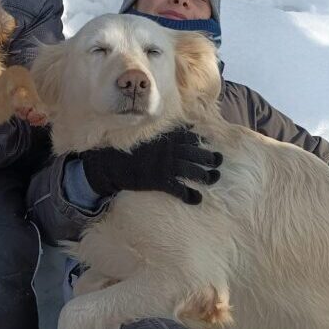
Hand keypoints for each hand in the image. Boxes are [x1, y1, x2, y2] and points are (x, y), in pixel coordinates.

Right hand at [80, 128, 222, 204]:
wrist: (111, 163)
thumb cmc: (126, 149)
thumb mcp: (144, 135)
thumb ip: (162, 134)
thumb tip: (179, 129)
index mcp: (165, 139)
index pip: (189, 136)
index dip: (200, 140)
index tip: (208, 142)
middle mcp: (169, 151)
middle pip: (196, 153)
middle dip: (210, 157)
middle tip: (218, 161)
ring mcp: (166, 167)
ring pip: (193, 170)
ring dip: (206, 175)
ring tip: (214, 178)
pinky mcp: (160, 182)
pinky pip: (180, 190)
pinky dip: (190, 196)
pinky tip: (197, 200)